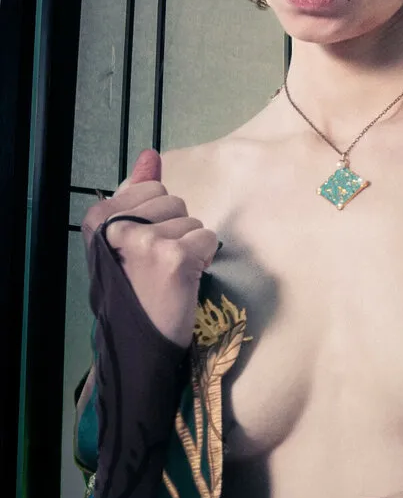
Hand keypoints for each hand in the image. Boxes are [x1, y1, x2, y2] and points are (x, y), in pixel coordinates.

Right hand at [81, 149, 217, 346]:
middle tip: (157, 264)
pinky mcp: (175, 258)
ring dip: (189, 246)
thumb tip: (150, 155)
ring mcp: (147, 241)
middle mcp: (120, 227)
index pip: (153, 188)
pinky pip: (207, 238)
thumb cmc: (132, 288)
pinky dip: (204, 258)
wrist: (135, 342)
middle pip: (175, 202)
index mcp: (100, 218)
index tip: (143, 246)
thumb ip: (137, 193)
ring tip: (169, 273)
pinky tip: (185, 279)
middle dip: (175, 230)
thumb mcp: (124, 237)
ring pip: (193, 221)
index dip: (158, 217)